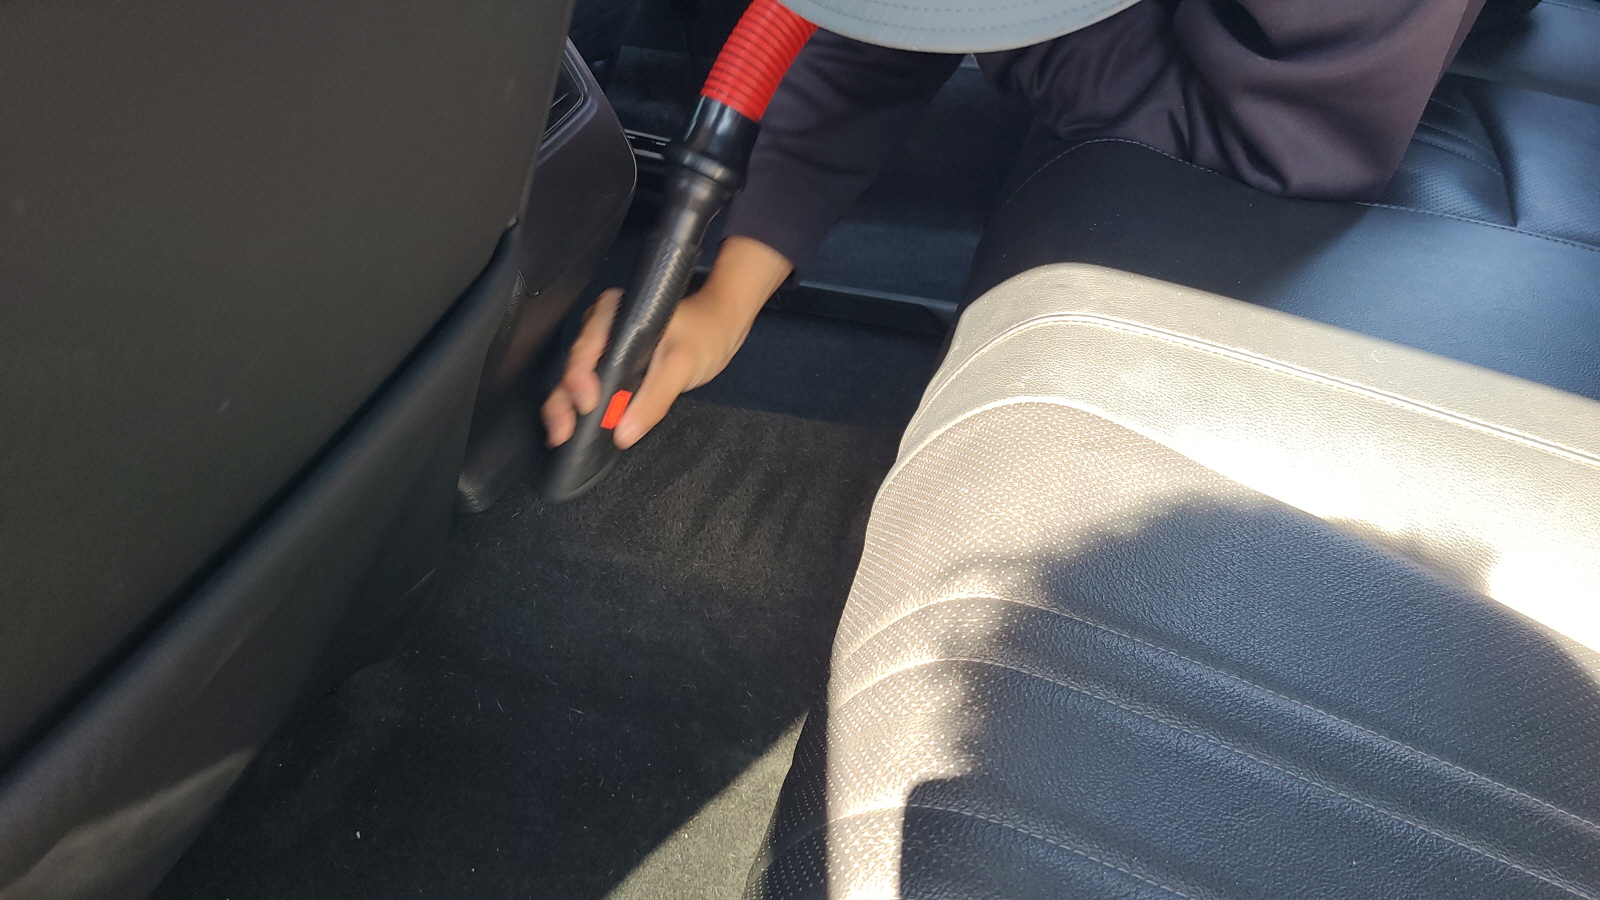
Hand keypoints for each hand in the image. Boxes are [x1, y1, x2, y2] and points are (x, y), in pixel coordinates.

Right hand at [542, 285, 754, 449]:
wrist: (719, 328)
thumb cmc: (703, 334)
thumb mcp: (681, 366)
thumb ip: (653, 399)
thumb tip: (623, 433)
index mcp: (615, 314)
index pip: (588, 345)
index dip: (581, 376)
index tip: (588, 404)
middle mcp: (602, 327)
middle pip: (574, 363)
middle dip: (565, 397)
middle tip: (564, 429)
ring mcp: (604, 347)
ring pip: (575, 376)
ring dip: (565, 405)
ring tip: (562, 433)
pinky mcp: (611, 365)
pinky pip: (588, 385)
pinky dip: (578, 406)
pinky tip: (571, 428)